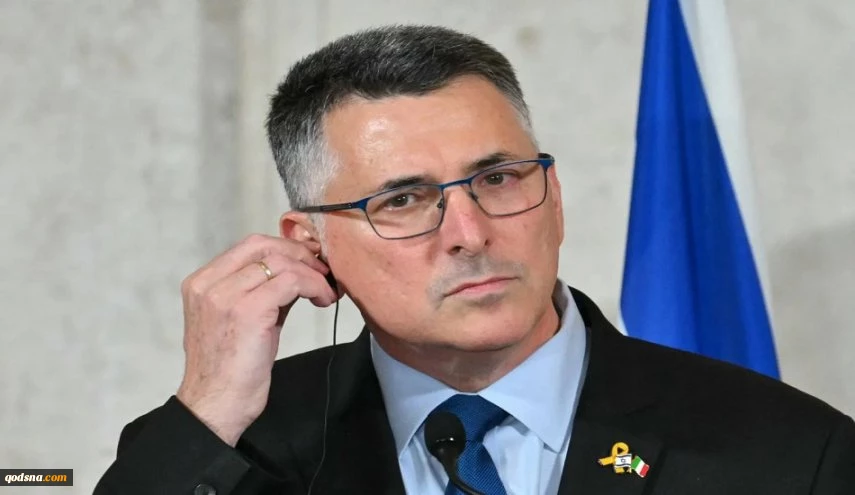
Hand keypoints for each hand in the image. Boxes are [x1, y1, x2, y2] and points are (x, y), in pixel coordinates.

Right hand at [175, 234, 338, 445]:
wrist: (215, 406)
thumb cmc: (229, 370)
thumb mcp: (240, 320)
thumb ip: (262, 292)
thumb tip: (297, 274)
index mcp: (201, 283)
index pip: (249, 246)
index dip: (285, 248)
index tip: (308, 263)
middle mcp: (208, 284)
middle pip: (263, 245)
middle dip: (299, 254)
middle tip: (322, 272)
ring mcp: (226, 295)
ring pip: (280, 261)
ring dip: (311, 273)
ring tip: (325, 292)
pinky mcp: (248, 310)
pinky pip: (292, 281)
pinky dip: (314, 286)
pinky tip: (323, 301)